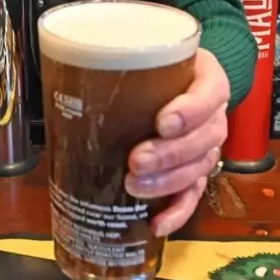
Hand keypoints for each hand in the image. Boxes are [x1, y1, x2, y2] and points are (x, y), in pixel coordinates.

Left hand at [126, 49, 229, 236]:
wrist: (175, 82)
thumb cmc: (156, 70)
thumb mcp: (148, 56)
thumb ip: (123, 63)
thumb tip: (67, 75)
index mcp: (207, 82)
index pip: (209, 95)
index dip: (190, 111)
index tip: (162, 122)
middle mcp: (213, 117)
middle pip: (203, 139)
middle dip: (169, 154)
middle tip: (136, 159)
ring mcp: (207, 148)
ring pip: (198, 169)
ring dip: (167, 182)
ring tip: (135, 186)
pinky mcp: (197, 174)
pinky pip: (194, 196)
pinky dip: (177, 212)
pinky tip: (157, 224)